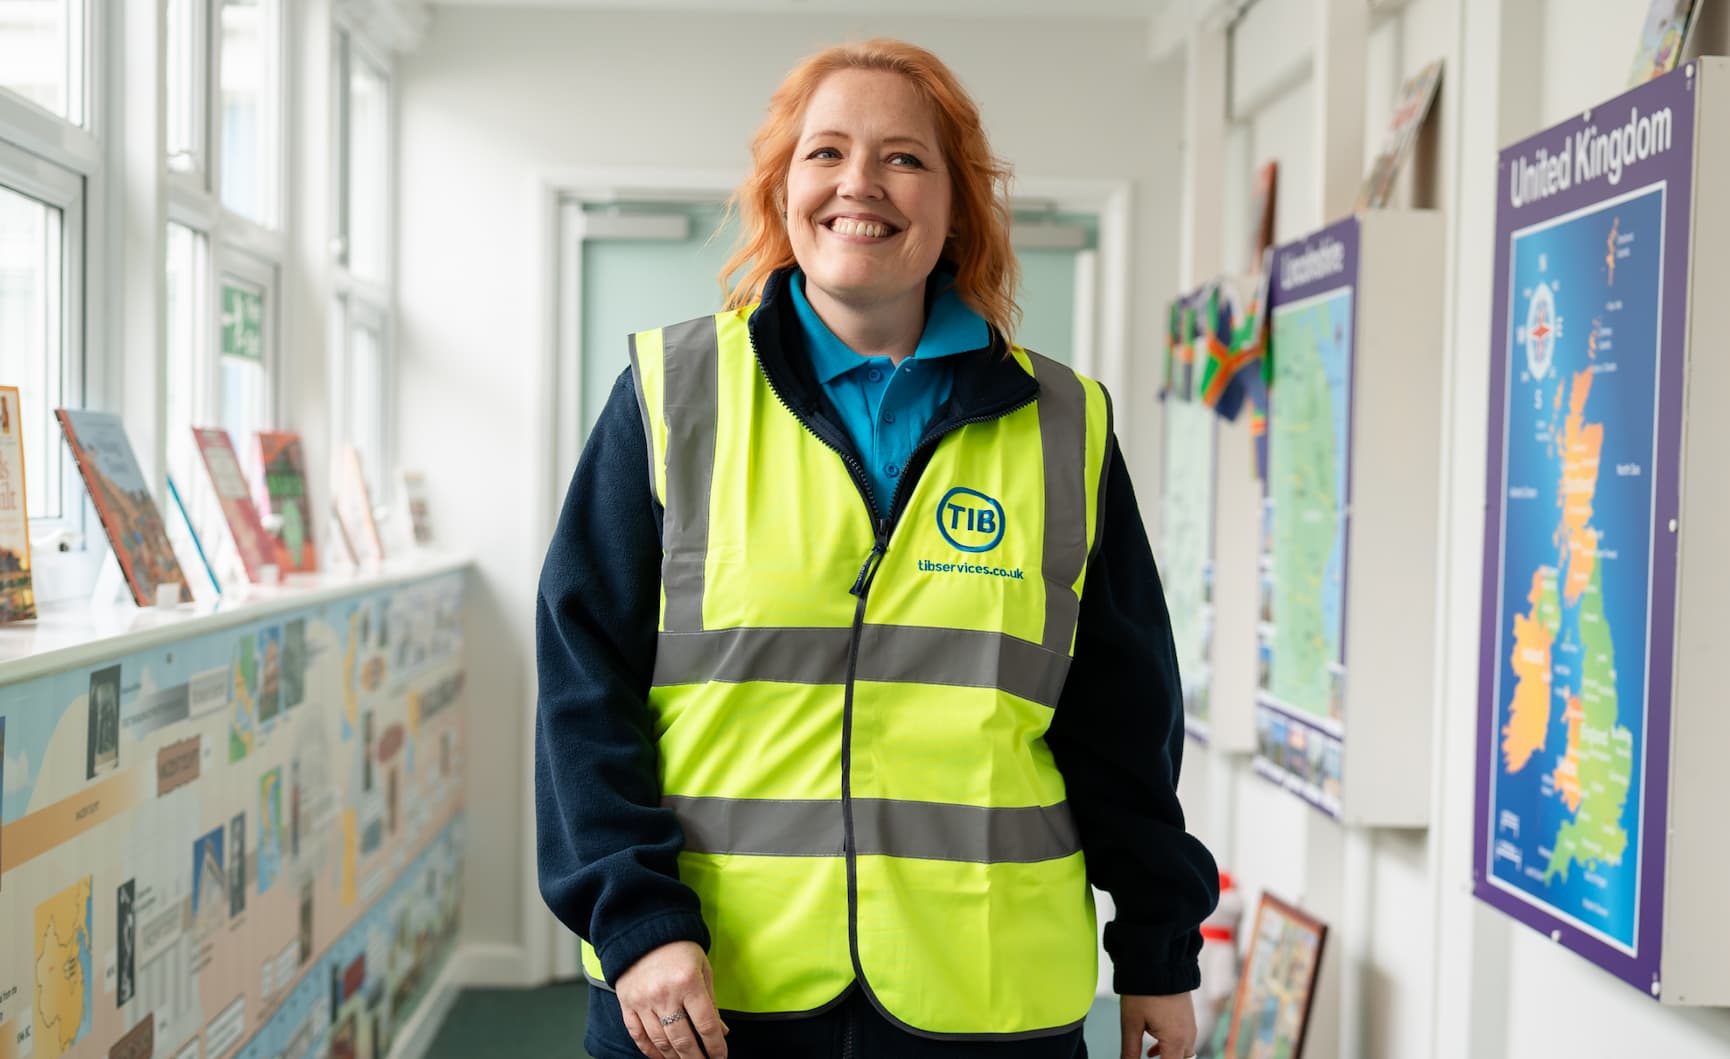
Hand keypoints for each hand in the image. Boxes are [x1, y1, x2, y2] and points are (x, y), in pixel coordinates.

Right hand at [614, 941, 728, 1058]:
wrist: (644, 930)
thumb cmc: (679, 948)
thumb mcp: (703, 969)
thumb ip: (711, 1001)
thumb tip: (722, 1032)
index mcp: (688, 983)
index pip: (706, 1024)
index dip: (715, 1045)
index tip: (720, 1056)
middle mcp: (665, 994)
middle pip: (683, 1039)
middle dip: (696, 1058)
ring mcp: (643, 1001)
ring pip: (661, 1041)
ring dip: (675, 1058)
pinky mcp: (627, 1004)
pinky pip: (638, 1035)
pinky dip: (650, 1051)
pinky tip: (661, 1057)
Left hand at [1120, 992, 1197, 1058]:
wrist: (1159, 960)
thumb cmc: (1144, 990)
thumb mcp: (1131, 1023)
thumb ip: (1130, 1051)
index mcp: (1176, 1040)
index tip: (1145, 1057)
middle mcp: (1188, 1036)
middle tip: (1145, 1054)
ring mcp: (1190, 1026)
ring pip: (1183, 1054)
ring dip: (1167, 1057)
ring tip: (1147, 1055)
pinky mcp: (1187, 1017)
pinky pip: (1183, 1041)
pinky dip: (1170, 1048)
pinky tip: (1152, 1049)